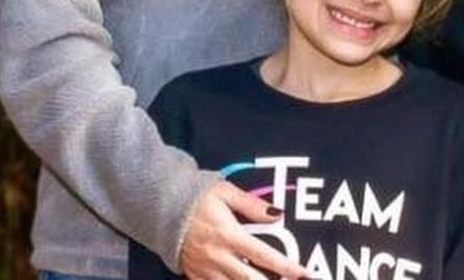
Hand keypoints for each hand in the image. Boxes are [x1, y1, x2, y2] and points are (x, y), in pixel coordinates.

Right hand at [179, 180, 307, 278]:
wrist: (160, 207)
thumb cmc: (196, 196)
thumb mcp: (225, 192)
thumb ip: (252, 205)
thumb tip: (277, 214)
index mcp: (228, 234)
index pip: (263, 255)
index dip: (286, 267)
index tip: (304, 274)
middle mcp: (218, 256)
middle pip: (251, 279)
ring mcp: (205, 269)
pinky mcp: (194, 275)